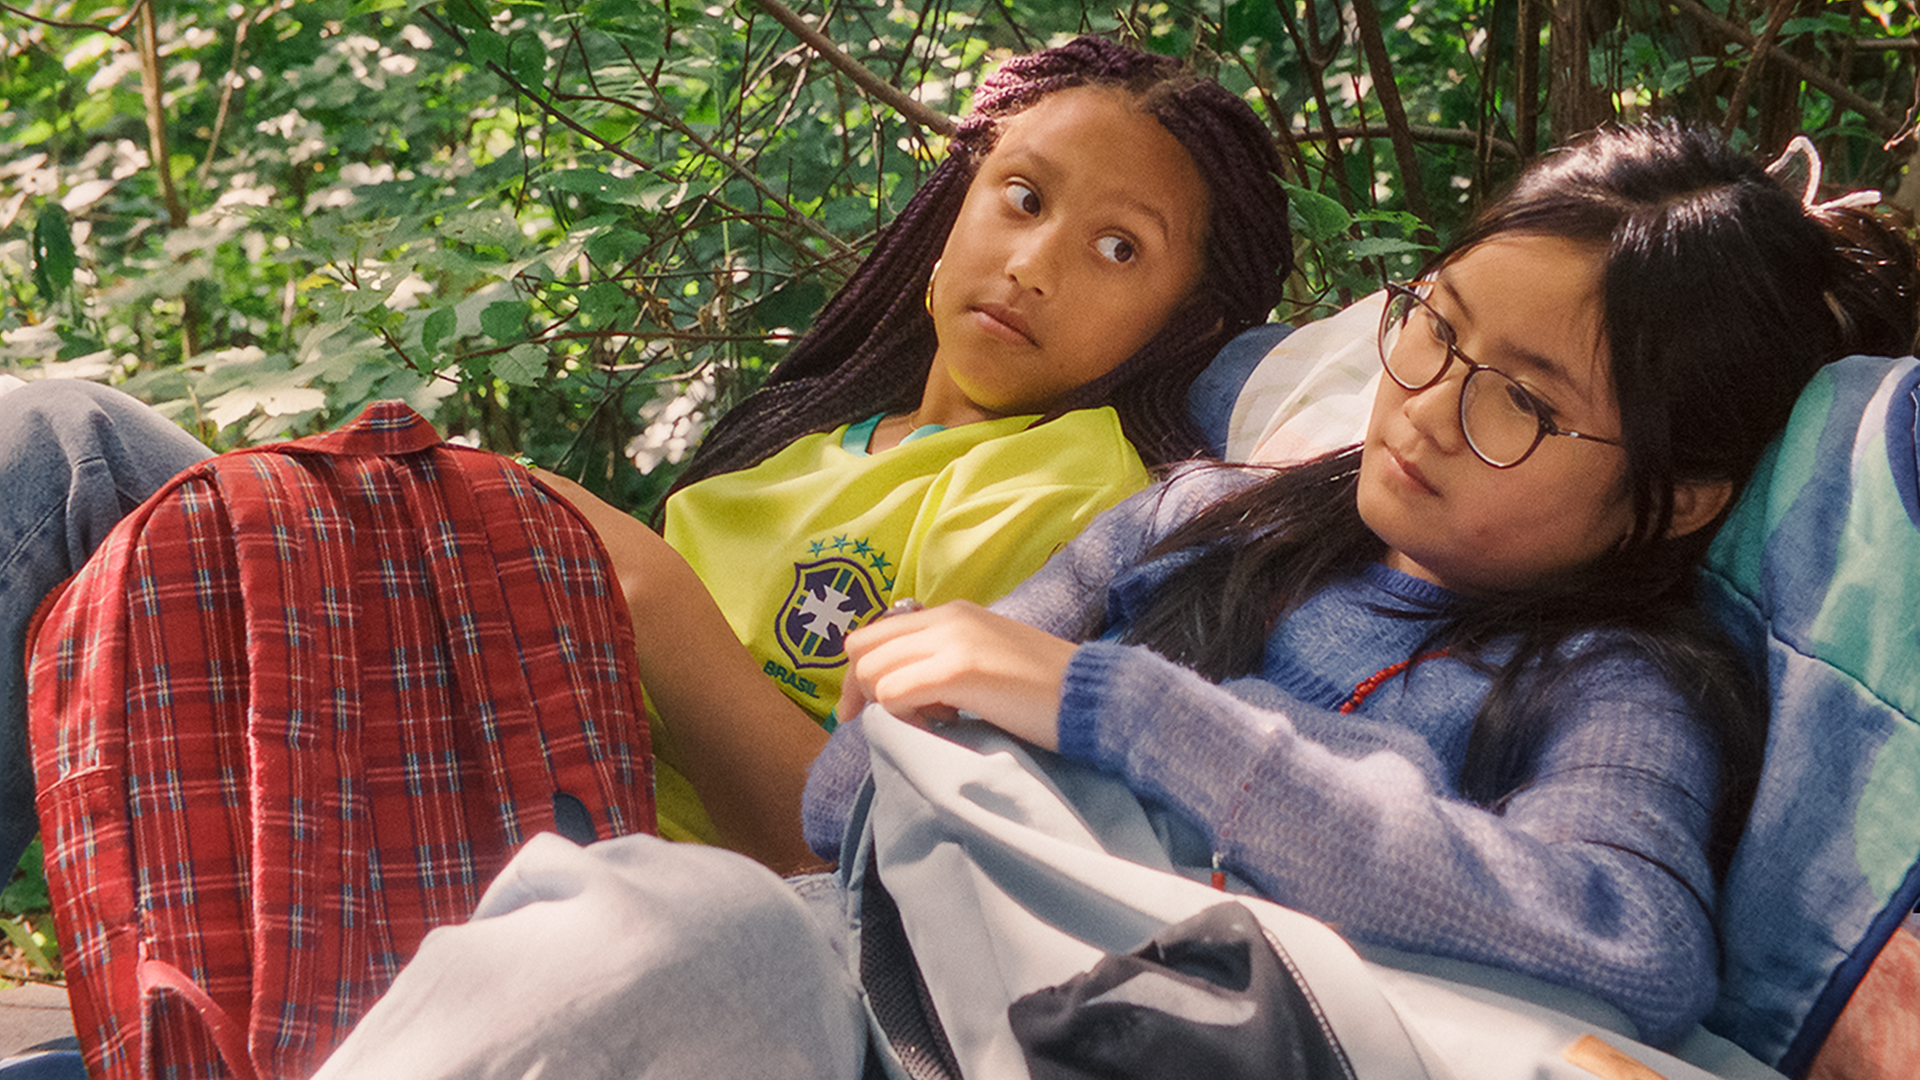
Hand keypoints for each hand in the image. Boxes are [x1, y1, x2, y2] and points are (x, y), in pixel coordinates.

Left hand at [839, 601, 1074, 750]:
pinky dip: (902, 717)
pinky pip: (894, 694)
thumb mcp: (986, 658)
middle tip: (878, 720)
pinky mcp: (959, 670)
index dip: (862, 673)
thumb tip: (905, 686)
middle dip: (860, 689)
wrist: (1091, 695)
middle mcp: (946, 618)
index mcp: (952, 613)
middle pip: (862, 647)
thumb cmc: (1044, 689)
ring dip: (887, 703)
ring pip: (873, 670)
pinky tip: (936, 727)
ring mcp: (952, 641)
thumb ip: (946, 659)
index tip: (865, 708)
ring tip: (928, 721)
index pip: (876, 632)